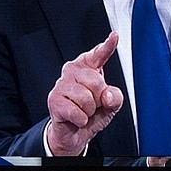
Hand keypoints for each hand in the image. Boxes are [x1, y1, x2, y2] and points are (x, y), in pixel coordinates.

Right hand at [44, 33, 123, 156]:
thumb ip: (116, 97)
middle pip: (96, 81)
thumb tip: (107, 95)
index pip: (97, 55)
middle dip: (99, 99)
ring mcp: (61, 85)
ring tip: (84, 112)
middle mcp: (72, 72)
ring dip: (90, 111)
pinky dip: (82, 120)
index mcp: (87, 69)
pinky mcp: (54, 101)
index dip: (106, 46)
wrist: (75, 133)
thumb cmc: (92, 114)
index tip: (114, 36)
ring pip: (86, 98)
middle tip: (93, 105)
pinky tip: (77, 119)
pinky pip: (77, 112)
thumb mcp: (111, 105)